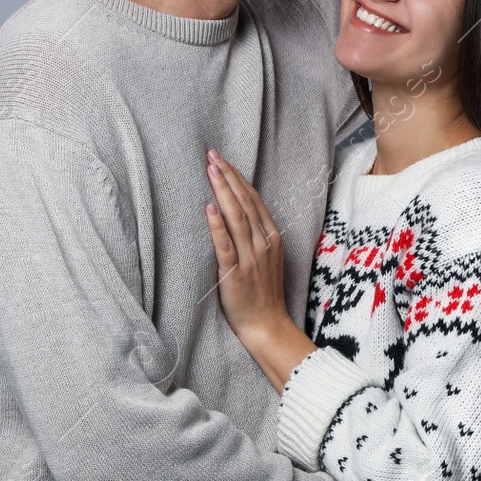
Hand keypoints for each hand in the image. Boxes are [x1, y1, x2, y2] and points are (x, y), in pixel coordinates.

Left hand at [205, 149, 287, 338]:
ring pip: (236, 218)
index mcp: (271, 237)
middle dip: (227, 176)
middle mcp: (263, 243)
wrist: (267, 325)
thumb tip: (235, 210)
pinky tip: (209, 209)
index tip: (222, 159)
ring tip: (210, 170)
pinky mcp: (235, 274)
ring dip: (222, 192)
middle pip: (245, 202)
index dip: (237, 177)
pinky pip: (226, 246)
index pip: (253, 199)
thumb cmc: (262, 292)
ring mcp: (250, 258)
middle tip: (212, 155)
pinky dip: (218, 226)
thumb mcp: (265, 257)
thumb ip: (255, 234)